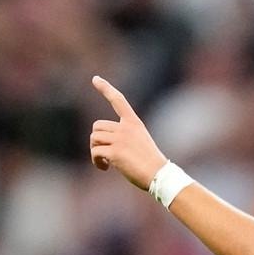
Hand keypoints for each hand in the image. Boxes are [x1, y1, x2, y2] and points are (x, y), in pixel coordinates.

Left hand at [88, 75, 167, 189]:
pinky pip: (95, 152)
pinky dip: (96, 161)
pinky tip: (104, 168)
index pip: (118, 100)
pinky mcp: (115, 152)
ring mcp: (120, 139)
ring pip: (94, 138)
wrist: (159, 175)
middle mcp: (126, 128)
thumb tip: (101, 146)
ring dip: (95, 151)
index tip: (95, 78)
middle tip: (102, 153)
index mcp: (134, 123)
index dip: (105, 88)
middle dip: (96, 140)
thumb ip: (124, 138)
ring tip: (104, 162)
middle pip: (97, 126)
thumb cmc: (151, 164)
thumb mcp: (140, 143)